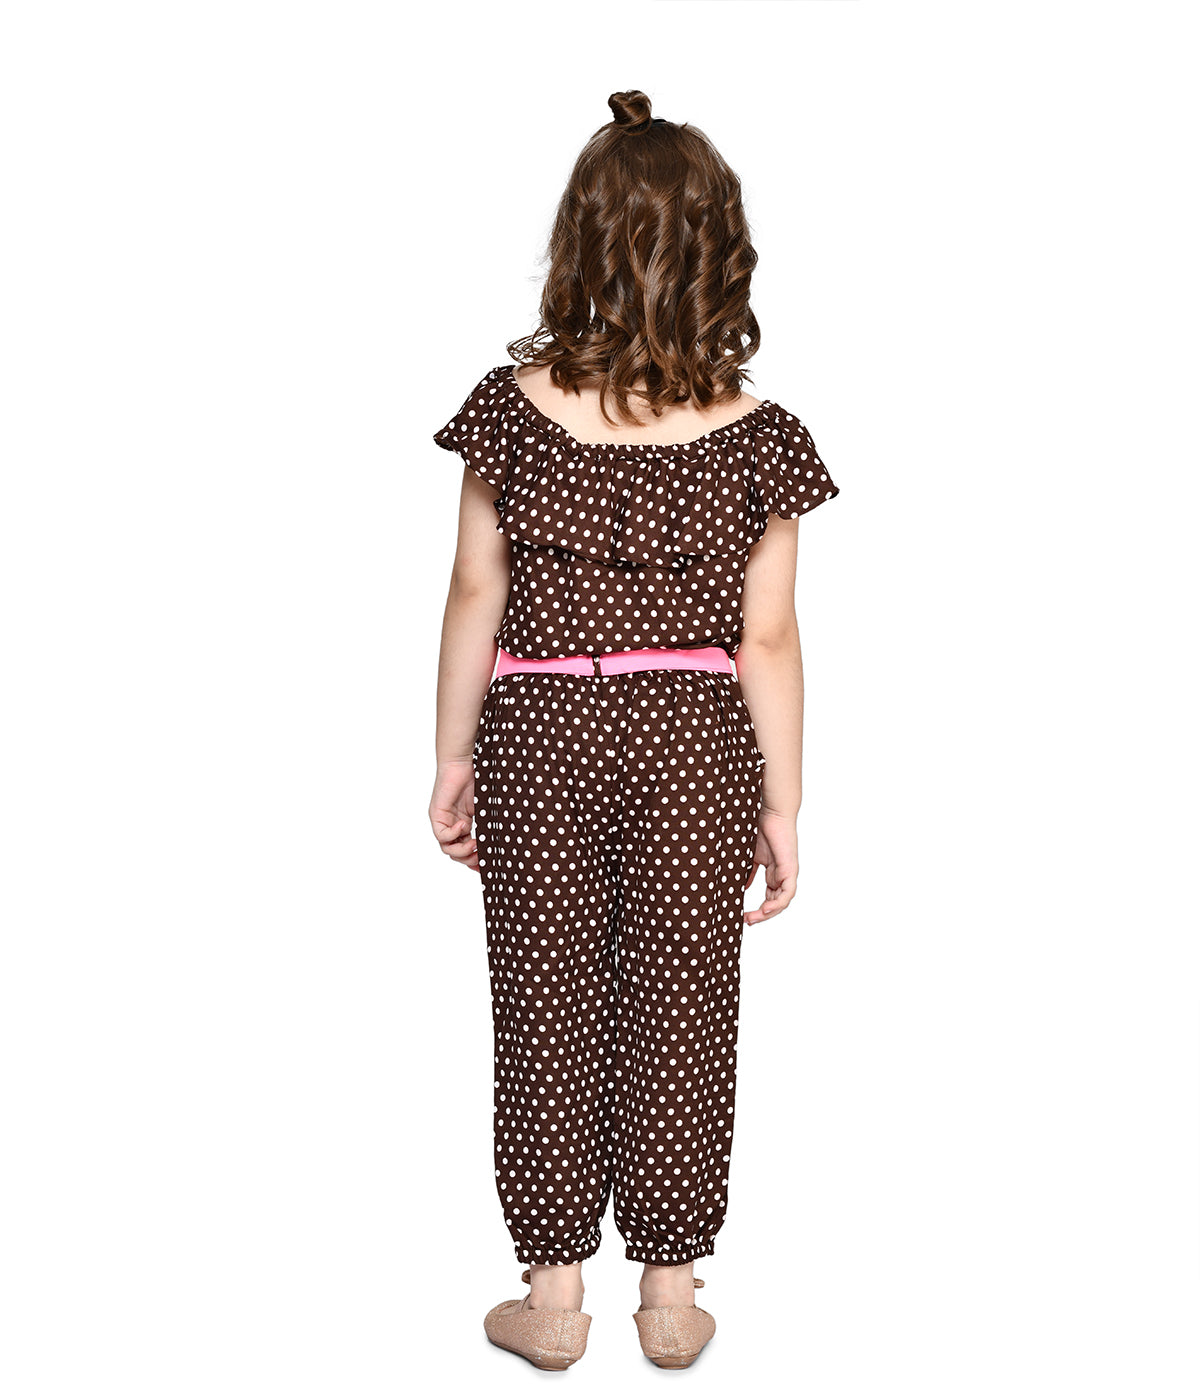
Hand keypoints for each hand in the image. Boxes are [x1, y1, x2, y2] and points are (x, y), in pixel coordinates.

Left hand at [429, 758, 479, 871]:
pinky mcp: (437, 814)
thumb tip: (503, 842)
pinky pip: (442, 835)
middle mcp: (451, 824)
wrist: (464, 760)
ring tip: (474, 844)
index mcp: (463, 823)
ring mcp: (443, 820)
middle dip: (469, 860)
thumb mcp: (487, 807)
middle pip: (455, 853)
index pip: (465, 849)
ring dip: (462, 851)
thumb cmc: (477, 777)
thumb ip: (490, 824)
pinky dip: (454, 835)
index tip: (486, 866)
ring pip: (447, 848)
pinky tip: (465, 825)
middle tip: (481, 858)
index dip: (474, 861)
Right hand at [743, 808, 797, 923]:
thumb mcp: (751, 855)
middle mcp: (783, 875)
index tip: (743, 916)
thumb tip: (742, 887)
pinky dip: (777, 903)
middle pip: (775, 903)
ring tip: (753, 918)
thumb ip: (748, 872)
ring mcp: (788, 873)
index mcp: (774, 873)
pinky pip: (787, 893)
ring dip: (768, 913)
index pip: (769, 897)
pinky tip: (766, 908)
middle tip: (746, 921)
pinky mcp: (791, 869)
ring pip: (782, 902)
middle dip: (761, 915)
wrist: (773, 812)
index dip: (758, 909)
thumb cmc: (762, 827)